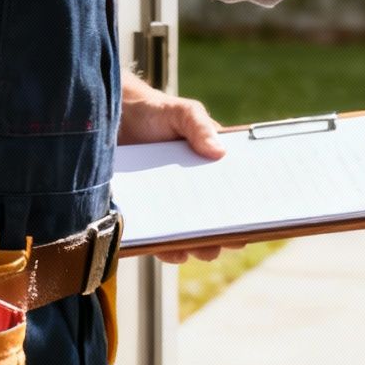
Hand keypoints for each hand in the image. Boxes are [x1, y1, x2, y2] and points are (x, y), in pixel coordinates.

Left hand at [119, 77, 229, 263]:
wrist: (111, 119)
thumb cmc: (154, 112)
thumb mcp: (183, 113)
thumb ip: (200, 127)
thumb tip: (219, 152)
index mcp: (210, 165)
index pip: (233, 188)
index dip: (243, 203)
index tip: (253, 217)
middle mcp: (193, 189)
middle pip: (214, 216)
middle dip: (225, 231)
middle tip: (230, 240)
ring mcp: (169, 203)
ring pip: (189, 232)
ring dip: (200, 245)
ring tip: (205, 251)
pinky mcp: (145, 214)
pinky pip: (158, 238)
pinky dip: (167, 248)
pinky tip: (174, 251)